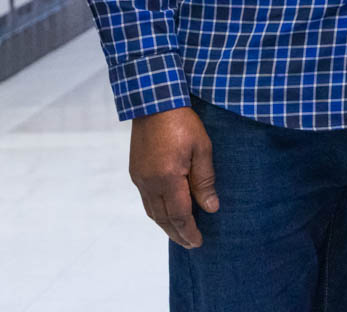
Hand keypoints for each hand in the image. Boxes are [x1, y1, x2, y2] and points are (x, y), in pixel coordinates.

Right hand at [130, 106, 218, 247]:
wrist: (154, 102)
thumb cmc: (183, 122)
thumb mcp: (202, 149)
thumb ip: (205, 181)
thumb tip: (211, 208)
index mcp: (167, 179)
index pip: (180, 215)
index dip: (189, 231)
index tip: (199, 242)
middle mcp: (149, 183)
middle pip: (163, 218)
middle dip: (178, 234)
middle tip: (191, 244)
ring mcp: (140, 178)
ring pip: (152, 212)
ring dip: (166, 226)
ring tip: (179, 234)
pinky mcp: (136, 171)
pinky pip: (146, 200)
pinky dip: (157, 212)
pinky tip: (166, 213)